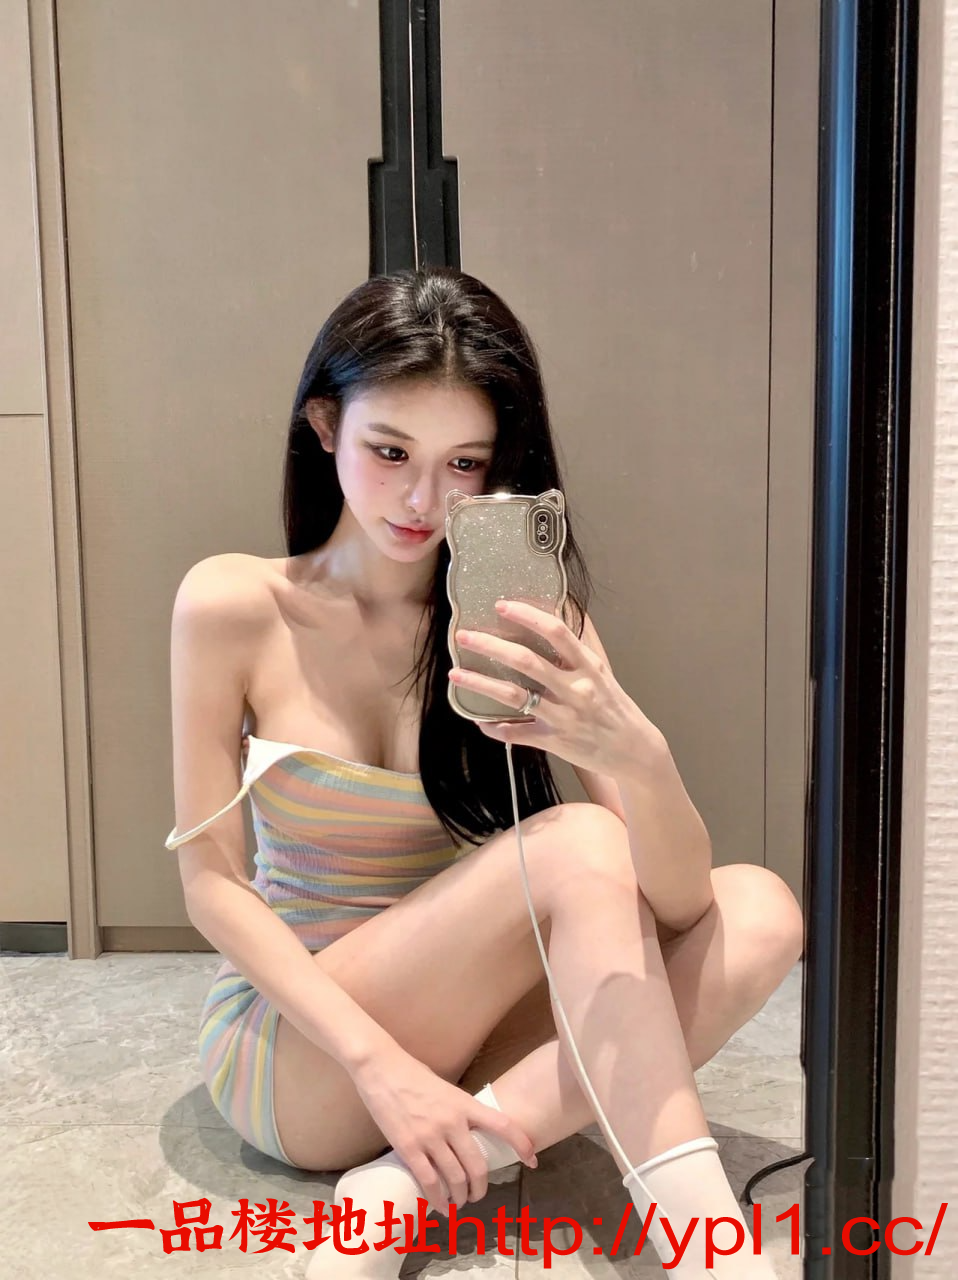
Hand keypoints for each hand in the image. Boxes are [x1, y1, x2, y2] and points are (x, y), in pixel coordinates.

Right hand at [351, 1044, 537, 1215]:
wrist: (381, 1068)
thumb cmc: (412, 1074)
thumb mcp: (446, 1089)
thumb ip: (459, 1112)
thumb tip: (468, 1134)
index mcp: (465, 1103)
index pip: (503, 1126)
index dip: (522, 1145)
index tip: (532, 1160)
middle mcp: (452, 1122)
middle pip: (478, 1166)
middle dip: (480, 1188)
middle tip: (477, 1196)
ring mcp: (430, 1136)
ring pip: (455, 1179)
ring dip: (460, 1198)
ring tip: (458, 1204)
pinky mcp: (408, 1148)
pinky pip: (429, 1182)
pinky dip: (437, 1200)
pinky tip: (440, 1207)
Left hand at [450, 599, 660, 778]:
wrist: (634, 750)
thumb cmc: (614, 706)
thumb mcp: (602, 670)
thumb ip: (578, 647)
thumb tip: (560, 613)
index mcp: (588, 666)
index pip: (556, 632)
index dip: (527, 616)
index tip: (501, 606)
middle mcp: (576, 689)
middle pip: (527, 661)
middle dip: (491, 646)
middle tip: (463, 636)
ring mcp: (564, 717)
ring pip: (515, 697)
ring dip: (481, 684)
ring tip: (456, 674)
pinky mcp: (556, 742)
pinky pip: (517, 734)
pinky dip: (495, 728)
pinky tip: (479, 721)